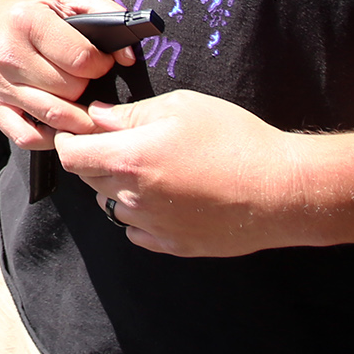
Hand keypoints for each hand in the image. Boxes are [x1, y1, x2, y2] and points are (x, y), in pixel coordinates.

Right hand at [0, 0, 127, 149]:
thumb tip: (127, 57)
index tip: (99, 61)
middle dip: (87, 86)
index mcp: (26, 21)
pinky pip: (26, 137)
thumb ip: (109, 15)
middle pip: (70, 90)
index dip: (101, 63)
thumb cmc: (34, 8)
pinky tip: (59, 122)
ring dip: (77, 116)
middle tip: (85, 78)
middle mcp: (7, 53)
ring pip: (53, 117)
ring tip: (85, 106)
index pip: (81, 60)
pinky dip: (50, 137)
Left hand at [55, 92, 313, 256]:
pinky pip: (138, 230)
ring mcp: (152, 227)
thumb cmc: (236, 141)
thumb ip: (130, 114)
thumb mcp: (181, 108)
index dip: (71, 139)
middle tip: (127, 141)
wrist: (282, 190)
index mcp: (129, 160)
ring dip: (120, 187)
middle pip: (89, 179)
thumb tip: (97, 117)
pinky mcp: (172, 246)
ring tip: (158, 168)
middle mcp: (132, 198)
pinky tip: (170, 195)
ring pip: (112, 205)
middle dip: (97, 158)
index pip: (71, 155)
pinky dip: (142, 213)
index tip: (82, 130)